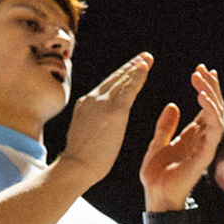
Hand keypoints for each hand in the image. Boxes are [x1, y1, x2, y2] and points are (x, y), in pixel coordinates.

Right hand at [57, 53, 153, 188]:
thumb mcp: (83, 133)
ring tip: (147, 58)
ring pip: (122, 80)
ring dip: (136, 67)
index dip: (119, 75)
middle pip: (114, 78)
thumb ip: (91, 123)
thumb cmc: (79, 160)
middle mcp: (93, 98)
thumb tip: (96, 126)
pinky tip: (145, 66)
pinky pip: (129, 89)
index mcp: (85, 104)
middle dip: (129, 66)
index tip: (130, 67)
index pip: (105, 85)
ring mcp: (102, 103)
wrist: (76, 166)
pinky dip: (138, 76)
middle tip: (143, 57)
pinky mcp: (114, 111)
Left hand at [140, 65, 223, 211]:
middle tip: (202, 69)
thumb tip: (173, 105)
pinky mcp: (205, 156)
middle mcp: (203, 140)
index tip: (200, 69)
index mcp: (193, 135)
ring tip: (200, 79)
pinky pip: (214, 131)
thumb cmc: (157, 174)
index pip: (205, 107)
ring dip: (211, 95)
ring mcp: (206, 147)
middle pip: (214, 108)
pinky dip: (210, 113)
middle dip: (210, 87)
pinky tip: (202, 97)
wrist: (155, 196)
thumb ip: (166, 126)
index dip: (205, 88)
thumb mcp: (158, 143)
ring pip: (217, 116)